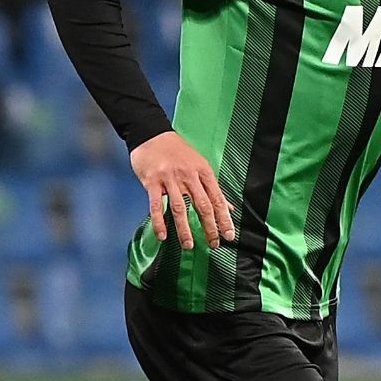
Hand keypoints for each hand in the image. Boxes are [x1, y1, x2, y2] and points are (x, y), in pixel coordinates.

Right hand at [130, 131, 234, 249]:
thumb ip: (212, 188)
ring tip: (189, 245)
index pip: (217, 199)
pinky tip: (163, 236)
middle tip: (213, 244)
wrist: (151, 134)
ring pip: (179, 208)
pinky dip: (159, 222)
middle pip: (202, 205)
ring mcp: (169, 179)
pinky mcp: (152, 182)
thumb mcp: (199, 165)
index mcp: (203, 172)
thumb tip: (228, 208)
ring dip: (185, 229)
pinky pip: (156, 206)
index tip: (228, 235)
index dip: (224, 219)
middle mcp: (188, 176)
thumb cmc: (177, 151)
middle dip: (209, 227)